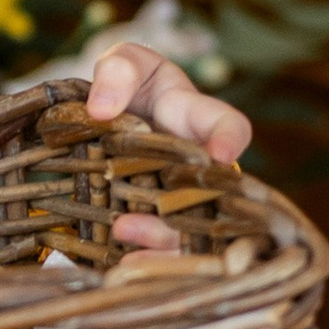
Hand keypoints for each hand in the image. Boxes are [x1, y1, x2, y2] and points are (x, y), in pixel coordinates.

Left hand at [86, 39, 248, 251]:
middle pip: (213, 192)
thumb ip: (117, 71)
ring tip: (123, 229)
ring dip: (165, 236)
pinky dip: (149, 258)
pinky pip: (165, 250)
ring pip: (193, 229)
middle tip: (160, 204)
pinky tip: (124, 264)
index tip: (220, 151)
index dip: (228, 139)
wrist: (104, 121)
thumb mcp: (123, 64)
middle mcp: (199, 166)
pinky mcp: (160, 227)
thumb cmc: (127, 84)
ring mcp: (182, 200)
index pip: (228, 126)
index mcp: (196, 120)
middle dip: (191, 203)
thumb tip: (100, 109)